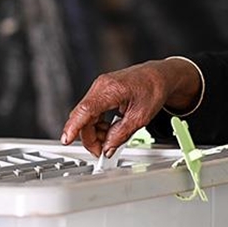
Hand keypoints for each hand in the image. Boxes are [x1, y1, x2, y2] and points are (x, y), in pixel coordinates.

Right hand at [61, 58, 201, 157]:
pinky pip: (93, 111)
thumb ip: (121, 134)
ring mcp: (100, 87)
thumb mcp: (140, 117)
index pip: (85, 110)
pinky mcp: (102, 91)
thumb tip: (107, 147)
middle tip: (102, 151)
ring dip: (94, 131)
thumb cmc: (154, 88)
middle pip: (84, 117)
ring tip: (110, 140)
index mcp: (110, 90)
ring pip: (87, 115)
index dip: (73, 127)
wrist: (160, 75)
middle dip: (90, 137)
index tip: (66, 140)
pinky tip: (109, 130)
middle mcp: (101, 86)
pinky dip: (98, 123)